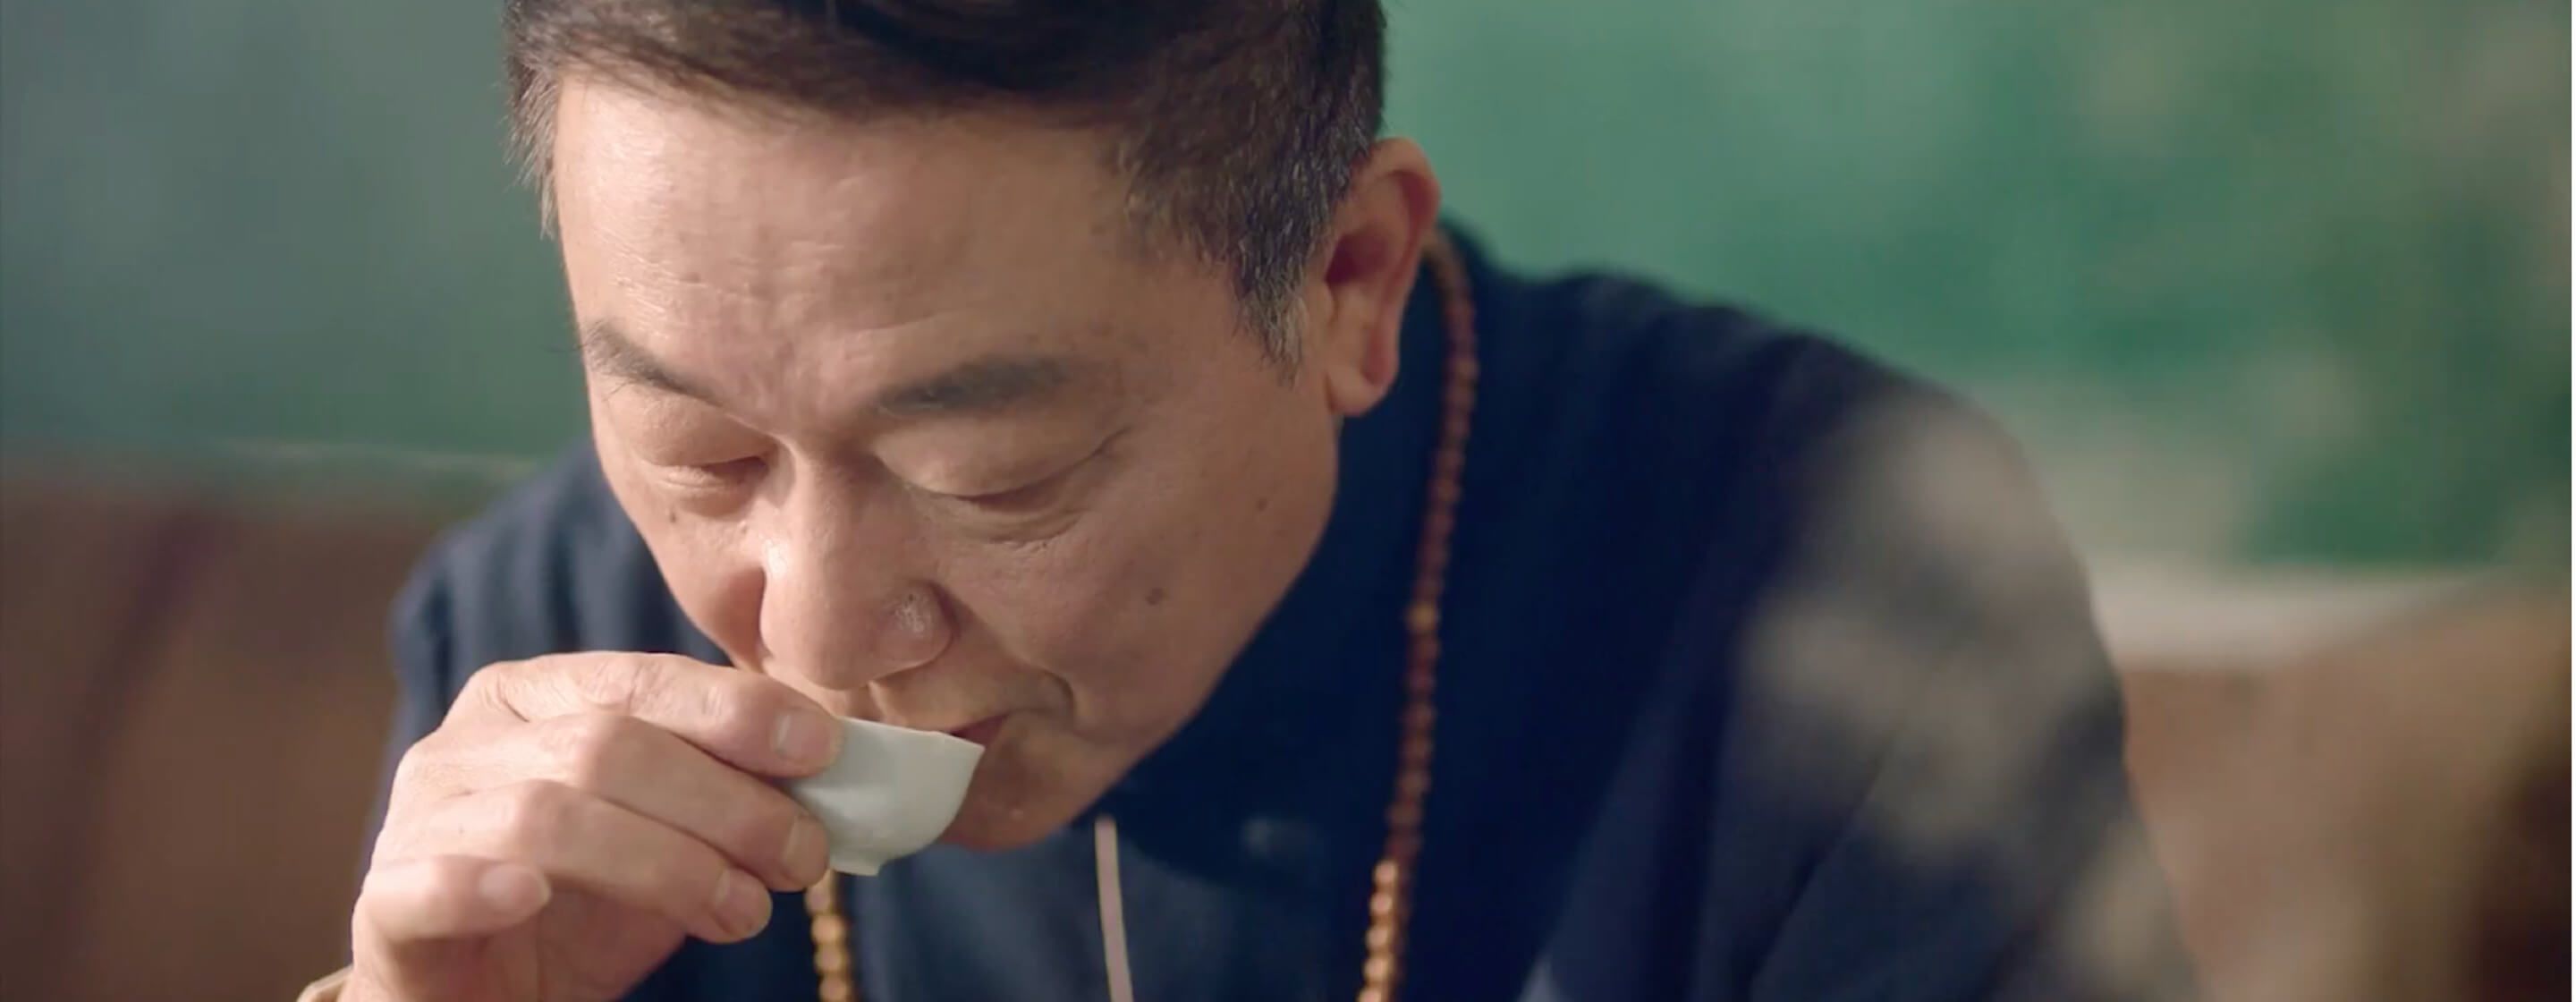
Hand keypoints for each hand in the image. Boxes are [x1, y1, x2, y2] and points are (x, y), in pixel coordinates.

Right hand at [348, 653, 842, 1001]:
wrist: (491, 998)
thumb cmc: (588, 908)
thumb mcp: (674, 837)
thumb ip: (730, 789)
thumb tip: (838, 761)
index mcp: (532, 696)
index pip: (639, 680)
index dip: (734, 710)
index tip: (822, 748)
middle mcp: (464, 742)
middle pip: (606, 748)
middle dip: (724, 802)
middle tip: (804, 858)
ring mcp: (416, 822)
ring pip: (546, 816)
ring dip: (667, 863)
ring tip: (744, 912)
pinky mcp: (383, 907)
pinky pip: (427, 884)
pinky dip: (481, 885)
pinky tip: (534, 898)